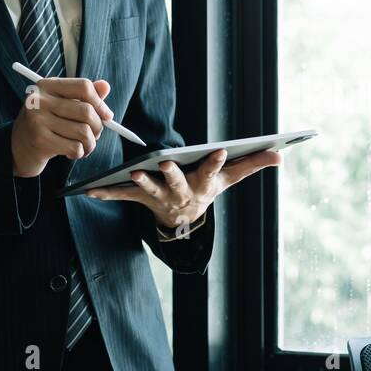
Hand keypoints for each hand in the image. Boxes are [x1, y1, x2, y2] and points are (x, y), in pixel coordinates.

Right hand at [11, 77, 112, 177]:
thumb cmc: (46, 124)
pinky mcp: (39, 141)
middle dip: (98, 127)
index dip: (100, 103)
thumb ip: (83, 96)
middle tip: (95, 135)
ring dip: (90, 143)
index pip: (83, 86)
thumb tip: (105, 87)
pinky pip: (75, 147)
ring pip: (84, 132)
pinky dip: (79, 153)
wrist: (18, 147)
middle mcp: (39, 100)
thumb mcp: (62, 105)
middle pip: (86, 111)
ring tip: (84, 146)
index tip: (107, 116)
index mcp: (46, 86)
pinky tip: (70, 153)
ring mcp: (37, 120)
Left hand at [83, 148, 281, 228]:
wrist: (184, 220)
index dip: (215, 161)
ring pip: (149, 189)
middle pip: (176, 181)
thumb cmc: (207, 189)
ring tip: (132, 172)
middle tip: (165, 162)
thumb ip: (252, 164)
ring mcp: (159, 197)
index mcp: (203, 184)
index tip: (219, 150)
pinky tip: (89, 190)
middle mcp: (181, 192)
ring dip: (140, 181)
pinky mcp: (140, 198)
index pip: (212, 171)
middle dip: (171, 173)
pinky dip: (106, 193)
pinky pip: (122, 195)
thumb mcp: (230, 179)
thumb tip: (281, 155)